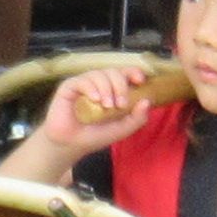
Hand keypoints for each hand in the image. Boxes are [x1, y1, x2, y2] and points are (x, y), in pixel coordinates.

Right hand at [38, 61, 163, 144]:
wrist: (71, 144)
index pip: (125, 73)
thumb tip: (147, 101)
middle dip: (121, 86)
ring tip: (107, 106)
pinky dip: (91, 88)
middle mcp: (99, 84)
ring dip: (106, 89)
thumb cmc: (95, 135)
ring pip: (99, 74)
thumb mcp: (121, 130)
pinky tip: (94, 100)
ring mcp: (84, 84)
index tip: (140, 81)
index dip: (133, 72)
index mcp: (113, 90)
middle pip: (114, 72)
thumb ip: (137, 118)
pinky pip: (83, 80)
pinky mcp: (69, 86)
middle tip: (121, 105)